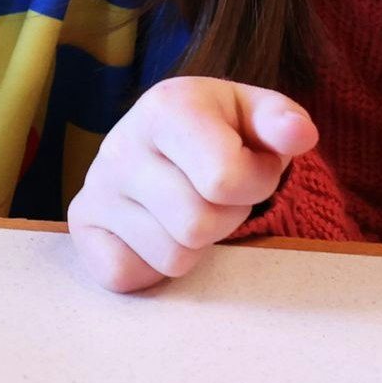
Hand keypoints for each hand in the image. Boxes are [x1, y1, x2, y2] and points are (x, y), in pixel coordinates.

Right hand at [67, 77, 317, 292]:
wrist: (165, 139)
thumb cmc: (222, 130)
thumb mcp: (256, 114)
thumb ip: (283, 122)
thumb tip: (300, 135)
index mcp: (166, 107)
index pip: (226, 179)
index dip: (256, 183)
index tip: (250, 167)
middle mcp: (120, 145)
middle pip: (199, 225)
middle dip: (227, 216)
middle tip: (219, 194)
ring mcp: (95, 189)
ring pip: (172, 257)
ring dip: (197, 244)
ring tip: (191, 207)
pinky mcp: (81, 227)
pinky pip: (130, 275)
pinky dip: (154, 266)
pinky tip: (159, 229)